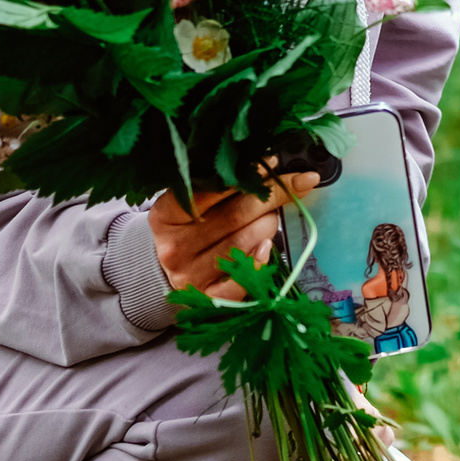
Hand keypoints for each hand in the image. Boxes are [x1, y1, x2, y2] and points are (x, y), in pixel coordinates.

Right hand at [150, 171, 317, 299]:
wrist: (173, 270)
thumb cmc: (192, 228)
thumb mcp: (195, 203)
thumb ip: (222, 186)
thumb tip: (271, 165)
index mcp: (167, 215)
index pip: (211, 190)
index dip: (248, 175)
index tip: (275, 163)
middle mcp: (174, 246)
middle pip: (235, 216)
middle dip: (270, 198)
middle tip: (292, 187)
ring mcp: (189, 275)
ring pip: (243, 244)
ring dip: (268, 227)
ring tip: (270, 219)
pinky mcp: (207, 298)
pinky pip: (243, 279)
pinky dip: (260, 260)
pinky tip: (266, 248)